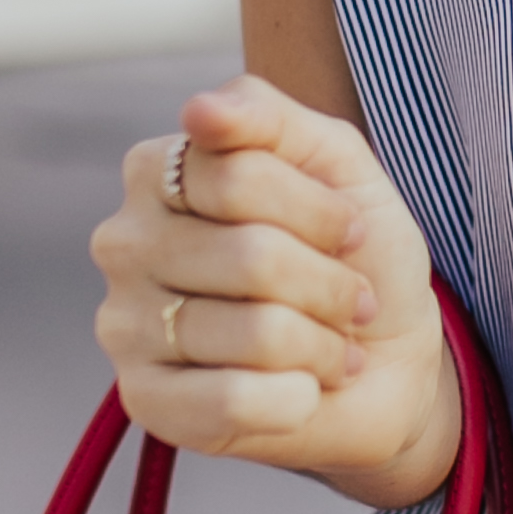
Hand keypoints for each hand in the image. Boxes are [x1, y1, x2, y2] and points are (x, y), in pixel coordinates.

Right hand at [91, 74, 460, 506]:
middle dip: (330, 285)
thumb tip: (199, 110)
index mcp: (157, 172)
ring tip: (333, 350)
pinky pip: (236, 401)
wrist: (388, 365)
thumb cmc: (355, 258)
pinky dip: (299, 399)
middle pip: (252, 256)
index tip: (352, 231)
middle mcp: (124, 244)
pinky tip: (302, 392)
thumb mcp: (336, 164)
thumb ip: (269, 117)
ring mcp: (125, 326)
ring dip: (325, 346)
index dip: (320, 211)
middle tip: (353, 303)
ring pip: (256, 331)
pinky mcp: (145, 403)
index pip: (238, 176)